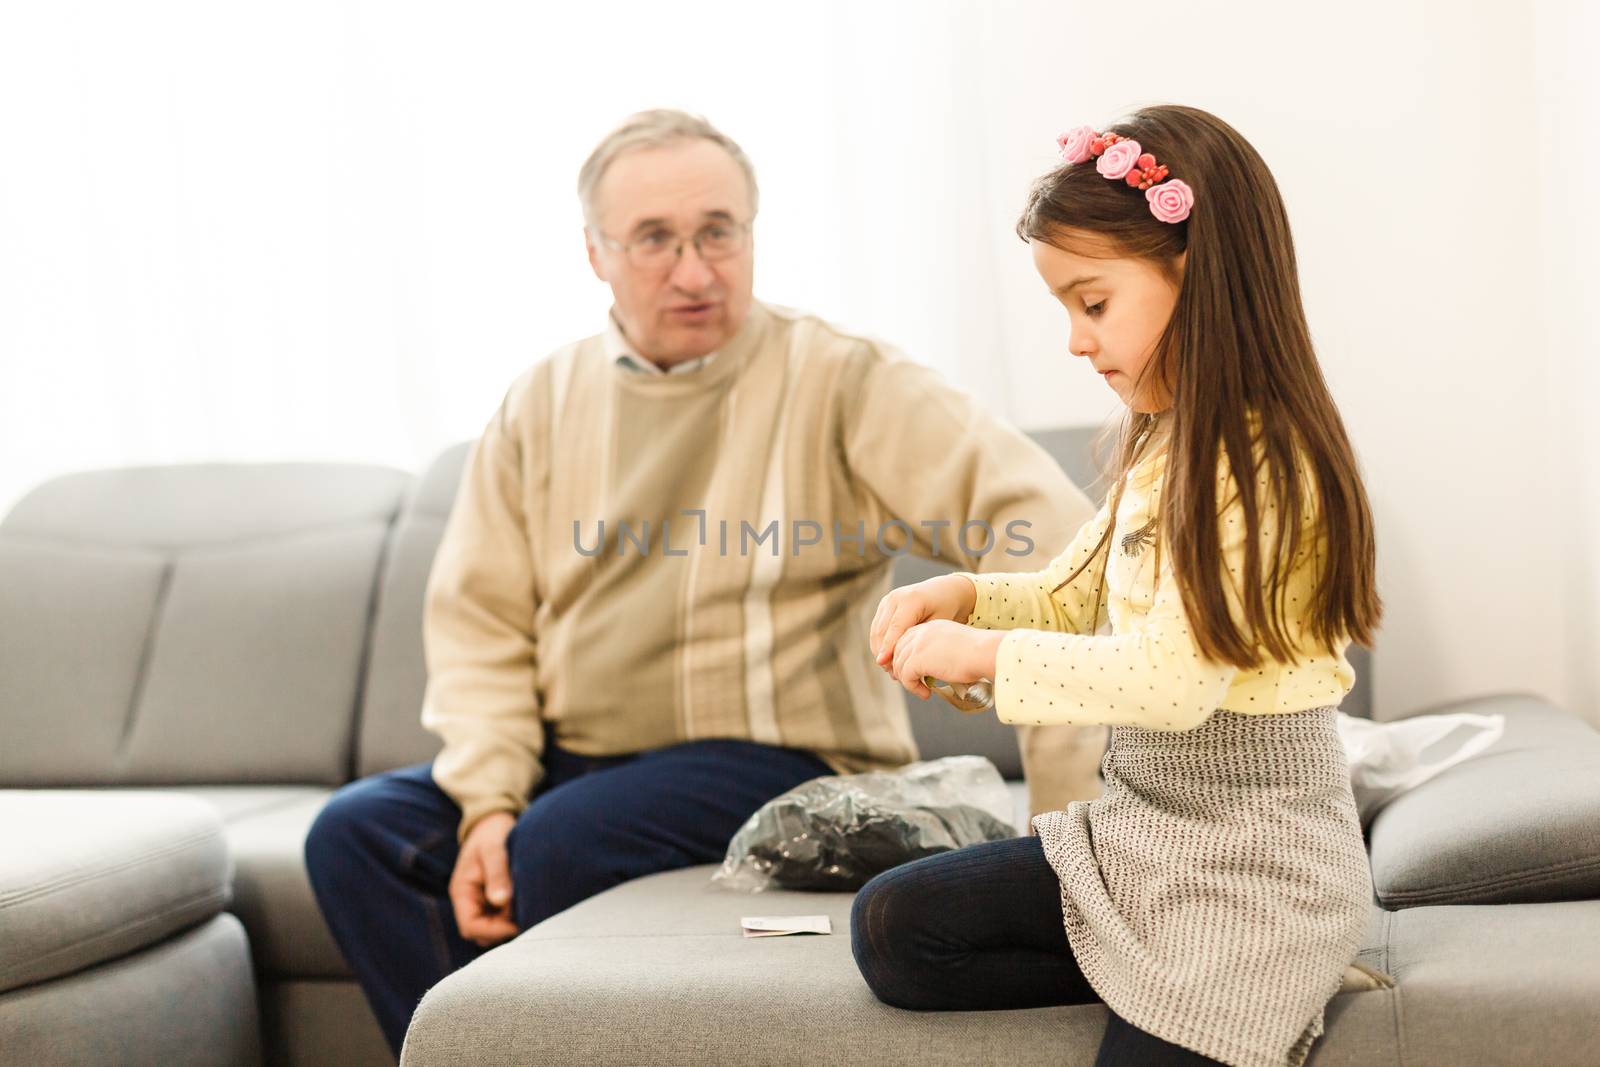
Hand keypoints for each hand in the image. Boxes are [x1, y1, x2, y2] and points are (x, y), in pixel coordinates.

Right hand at [448, 810, 519, 947]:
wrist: (494, 821)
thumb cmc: (492, 832)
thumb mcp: (493, 849)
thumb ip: (497, 874)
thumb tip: (501, 901)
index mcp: (462, 892)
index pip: (470, 927)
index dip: (493, 931)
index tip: (517, 924)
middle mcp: (469, 901)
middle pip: (481, 934)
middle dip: (503, 930)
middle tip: (527, 917)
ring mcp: (481, 902)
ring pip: (493, 929)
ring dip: (510, 924)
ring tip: (529, 908)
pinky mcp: (494, 900)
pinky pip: (502, 919)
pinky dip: (514, 917)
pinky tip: (528, 904)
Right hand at [869, 575, 977, 671]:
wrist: (946, 591)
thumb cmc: (947, 609)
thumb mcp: (938, 625)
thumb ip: (919, 640)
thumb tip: (901, 662)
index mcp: (911, 599)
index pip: (895, 628)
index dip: (888, 647)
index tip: (883, 664)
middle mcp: (895, 597)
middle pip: (881, 630)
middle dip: (883, 653)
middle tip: (892, 673)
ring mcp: (888, 600)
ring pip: (876, 630)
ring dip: (880, 650)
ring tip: (891, 669)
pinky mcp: (884, 605)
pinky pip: (877, 628)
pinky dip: (880, 644)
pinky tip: (889, 658)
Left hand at [888, 620, 1004, 700]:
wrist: (984, 653)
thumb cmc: (979, 653)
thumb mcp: (955, 646)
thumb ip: (940, 652)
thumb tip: (931, 668)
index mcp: (931, 626)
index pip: (907, 639)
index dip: (906, 656)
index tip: (913, 671)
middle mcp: (922, 632)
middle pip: (899, 651)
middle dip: (902, 669)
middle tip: (913, 683)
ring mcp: (918, 645)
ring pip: (899, 665)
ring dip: (907, 681)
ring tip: (921, 690)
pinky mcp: (917, 660)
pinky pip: (905, 677)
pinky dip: (913, 688)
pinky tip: (926, 694)